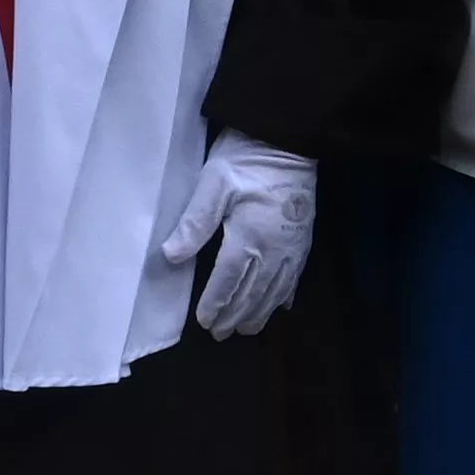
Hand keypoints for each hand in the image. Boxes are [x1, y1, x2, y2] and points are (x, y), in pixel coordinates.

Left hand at [156, 131, 317, 336]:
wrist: (287, 140)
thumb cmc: (245, 159)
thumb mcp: (213, 183)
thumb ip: (194, 222)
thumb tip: (170, 256)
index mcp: (249, 237)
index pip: (228, 281)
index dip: (215, 304)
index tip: (204, 322)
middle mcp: (274, 250)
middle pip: (252, 292)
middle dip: (235, 315)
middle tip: (221, 334)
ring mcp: (293, 247)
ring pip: (274, 291)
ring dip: (259, 312)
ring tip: (246, 329)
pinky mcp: (304, 240)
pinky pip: (294, 277)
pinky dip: (283, 295)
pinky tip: (279, 307)